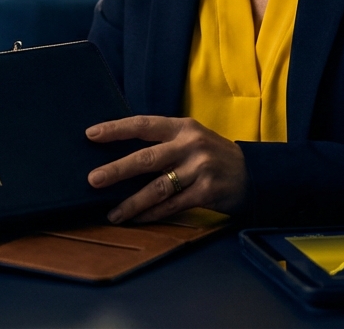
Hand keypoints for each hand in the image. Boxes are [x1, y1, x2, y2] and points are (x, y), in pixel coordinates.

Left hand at [86, 115, 246, 223]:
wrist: (252, 174)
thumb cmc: (212, 155)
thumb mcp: (191, 138)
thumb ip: (163, 142)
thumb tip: (119, 152)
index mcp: (183, 127)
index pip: (144, 125)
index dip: (116, 129)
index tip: (91, 134)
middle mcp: (190, 146)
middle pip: (147, 158)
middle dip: (117, 169)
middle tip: (93, 179)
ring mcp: (199, 169)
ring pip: (157, 188)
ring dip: (132, 202)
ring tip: (112, 213)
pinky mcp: (206, 192)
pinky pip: (172, 206)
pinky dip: (152, 214)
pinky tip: (136, 219)